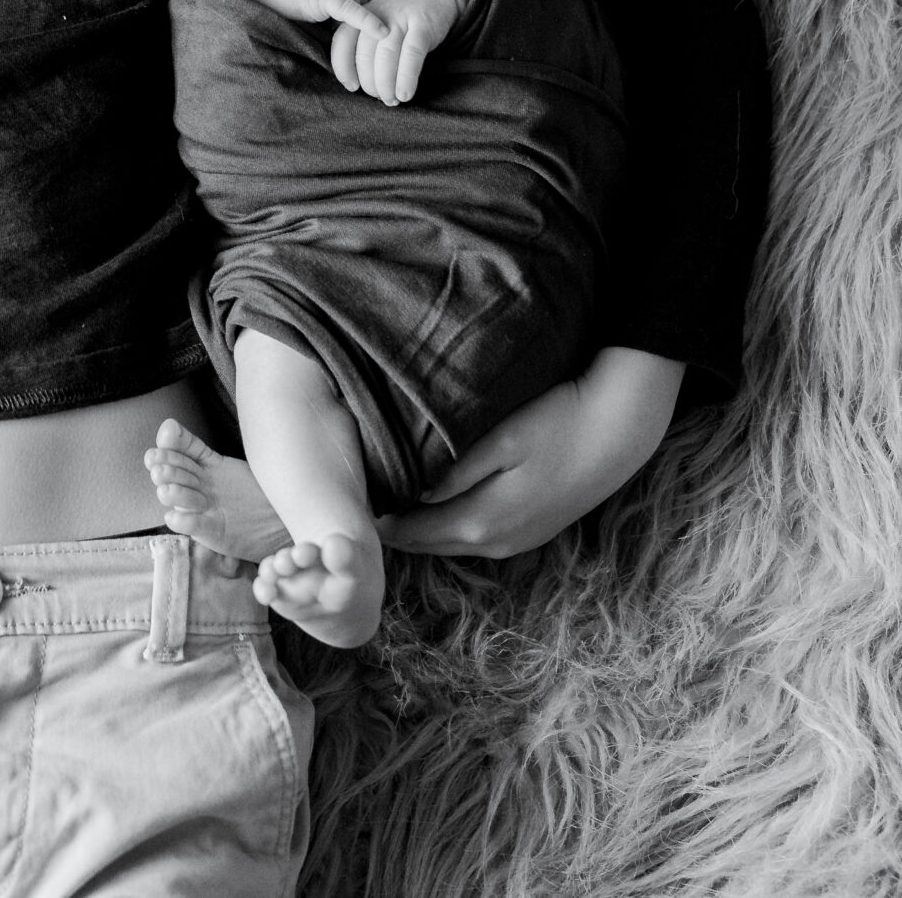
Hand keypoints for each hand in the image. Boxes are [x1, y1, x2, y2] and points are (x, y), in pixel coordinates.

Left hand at [332, 0, 463, 104]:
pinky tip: (405, 94)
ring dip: (386, 84)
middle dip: (369, 82)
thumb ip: (363, 45)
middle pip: (364, 53)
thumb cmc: (402, 17)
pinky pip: (412, 55)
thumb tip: (356, 84)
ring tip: (391, 100)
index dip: (343, 67)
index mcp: (362, 16)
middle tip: (379, 96)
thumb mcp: (376, 23)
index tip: (352, 87)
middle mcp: (378, 17)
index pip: (342, 41)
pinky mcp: (423, 26)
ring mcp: (400, 19)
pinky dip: (406, 77)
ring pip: (386, 56)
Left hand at [375, 347, 685, 558]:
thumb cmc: (557, 423)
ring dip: (420, 529)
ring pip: (451, 543)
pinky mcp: (529, 531)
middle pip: (428, 544)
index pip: (412, 532)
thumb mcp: (501, 439)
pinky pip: (474, 536)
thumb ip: (455, 471)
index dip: (379, 518)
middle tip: (356, 505)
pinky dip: (447, 526)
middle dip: (393, 529)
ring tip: (386, 502)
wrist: (619, 433)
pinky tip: (433, 503)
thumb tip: (414, 492)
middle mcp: (496, 542)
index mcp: (481, 521)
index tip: (348, 501)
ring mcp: (516, 542)